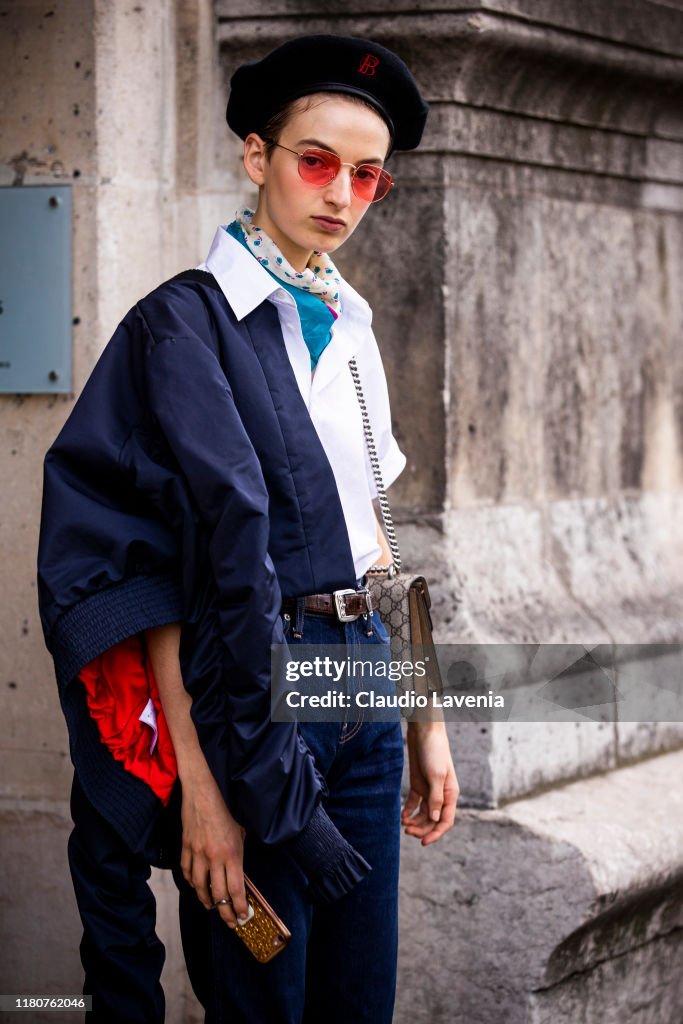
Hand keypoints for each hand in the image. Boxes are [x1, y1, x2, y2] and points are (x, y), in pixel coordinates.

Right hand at [180, 765, 248, 928]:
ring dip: (206, 901)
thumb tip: (239, 872)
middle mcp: (214, 857)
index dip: (239, 907)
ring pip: (199, 887)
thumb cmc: (225, 811)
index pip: (235, 889)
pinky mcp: (185, 849)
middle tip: (230, 922)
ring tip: (212, 907)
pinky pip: (186, 872)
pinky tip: (196, 887)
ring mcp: (197, 854)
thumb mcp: (240, 831)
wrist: (202, 794)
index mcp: (232, 853)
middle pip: (218, 894)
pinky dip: (191, 883)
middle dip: (225, 912)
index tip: (242, 916)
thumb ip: (239, 853)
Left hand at [402, 721, 458, 845]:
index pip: (446, 820)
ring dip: (415, 821)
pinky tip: (402, 815)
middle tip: (407, 831)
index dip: (436, 833)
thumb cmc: (434, 751)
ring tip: (403, 824)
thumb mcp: (436, 775)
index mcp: (450, 794)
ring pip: (424, 814)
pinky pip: (414, 803)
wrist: (424, 732)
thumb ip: (435, 798)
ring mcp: (429, 790)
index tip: (424, 842)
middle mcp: (441, 795)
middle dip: (422, 828)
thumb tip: (434, 819)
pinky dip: (409, 810)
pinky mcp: (418, 784)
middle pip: (433, 820)